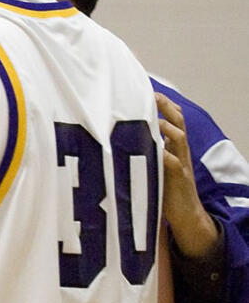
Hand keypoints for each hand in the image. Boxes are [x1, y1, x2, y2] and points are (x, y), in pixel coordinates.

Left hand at [157, 92, 219, 259]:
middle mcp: (179, 150)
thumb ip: (144, 147)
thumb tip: (117, 133)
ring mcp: (181, 162)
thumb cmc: (163, 187)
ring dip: (166, 126)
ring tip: (152, 119)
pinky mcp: (178, 178)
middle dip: (166, 106)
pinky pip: (173, 162)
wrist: (184, 214)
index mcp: (173, 145)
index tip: (146, 87)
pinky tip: (152, 149)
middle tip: (152, 94)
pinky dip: (163, 154)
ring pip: (179, 137)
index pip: (172, 117)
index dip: (163, 102)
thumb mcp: (153, 163)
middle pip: (178, 120)